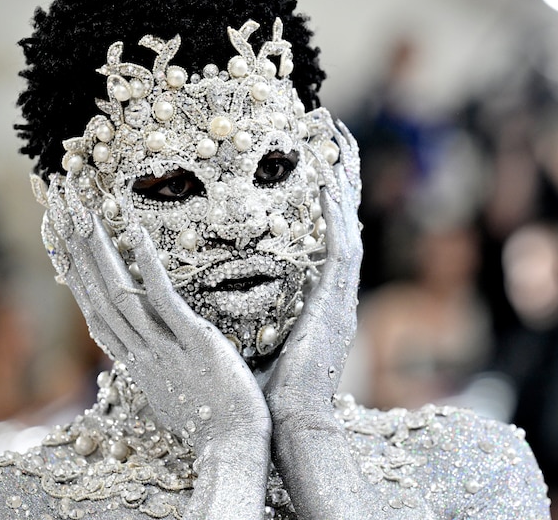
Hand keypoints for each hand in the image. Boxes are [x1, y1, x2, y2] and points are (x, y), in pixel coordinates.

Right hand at [43, 176, 270, 451]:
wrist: (230, 448)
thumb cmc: (205, 418)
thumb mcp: (166, 388)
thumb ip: (150, 361)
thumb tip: (138, 347)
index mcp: (131, 358)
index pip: (91, 304)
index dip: (71, 267)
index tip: (58, 232)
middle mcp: (136, 350)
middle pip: (93, 289)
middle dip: (71, 242)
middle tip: (56, 198)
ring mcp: (161, 346)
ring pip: (117, 290)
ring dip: (96, 245)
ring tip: (81, 204)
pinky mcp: (192, 341)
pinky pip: (162, 299)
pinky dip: (145, 264)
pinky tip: (136, 230)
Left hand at [263, 119, 362, 421]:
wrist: (288, 428)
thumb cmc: (269, 394)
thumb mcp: (256, 343)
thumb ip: (247, 314)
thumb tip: (210, 298)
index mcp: (319, 301)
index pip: (327, 235)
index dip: (326, 196)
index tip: (318, 159)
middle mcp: (335, 294)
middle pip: (343, 220)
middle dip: (341, 173)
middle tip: (334, 130)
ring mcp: (339, 299)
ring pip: (347, 227)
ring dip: (343, 182)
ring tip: (338, 139)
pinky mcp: (335, 308)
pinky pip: (339, 254)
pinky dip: (335, 219)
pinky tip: (327, 187)